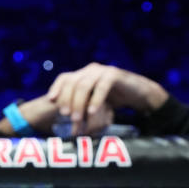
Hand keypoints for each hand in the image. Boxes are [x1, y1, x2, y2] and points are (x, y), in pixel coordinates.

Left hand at [47, 62, 167, 135]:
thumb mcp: (92, 101)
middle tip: (64, 114)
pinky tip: (92, 112)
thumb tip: (62, 116)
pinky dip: (95, 100)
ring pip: (84, 85)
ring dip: (78, 102)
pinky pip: (101, 87)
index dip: (56, 88)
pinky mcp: (115, 75)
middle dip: (66, 99)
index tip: (50, 101)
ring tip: (76, 118)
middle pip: (72, 82)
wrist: (138, 94)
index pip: (64, 78)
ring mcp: (103, 71)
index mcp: (83, 74)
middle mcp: (91, 70)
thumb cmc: (113, 99)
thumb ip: (79, 104)